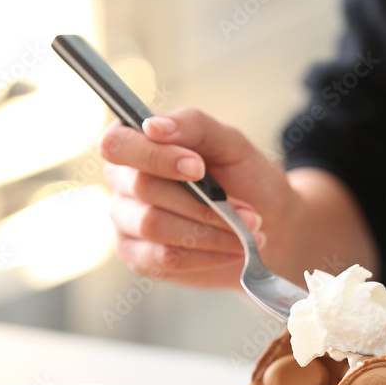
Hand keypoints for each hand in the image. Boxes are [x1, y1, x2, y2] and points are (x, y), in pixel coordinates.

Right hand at [98, 107, 299, 287]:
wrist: (267, 224)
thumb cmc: (243, 177)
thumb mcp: (229, 143)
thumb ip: (193, 126)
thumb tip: (153, 126)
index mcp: (137, 142)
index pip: (118, 144)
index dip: (155, 157)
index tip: (198, 168)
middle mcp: (123, 180)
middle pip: (144, 188)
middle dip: (202, 202)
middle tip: (247, 211)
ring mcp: (126, 221)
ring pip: (154, 225)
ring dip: (210, 231)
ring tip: (248, 231)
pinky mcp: (139, 257)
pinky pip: (165, 258)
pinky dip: (207, 255)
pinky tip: (234, 250)